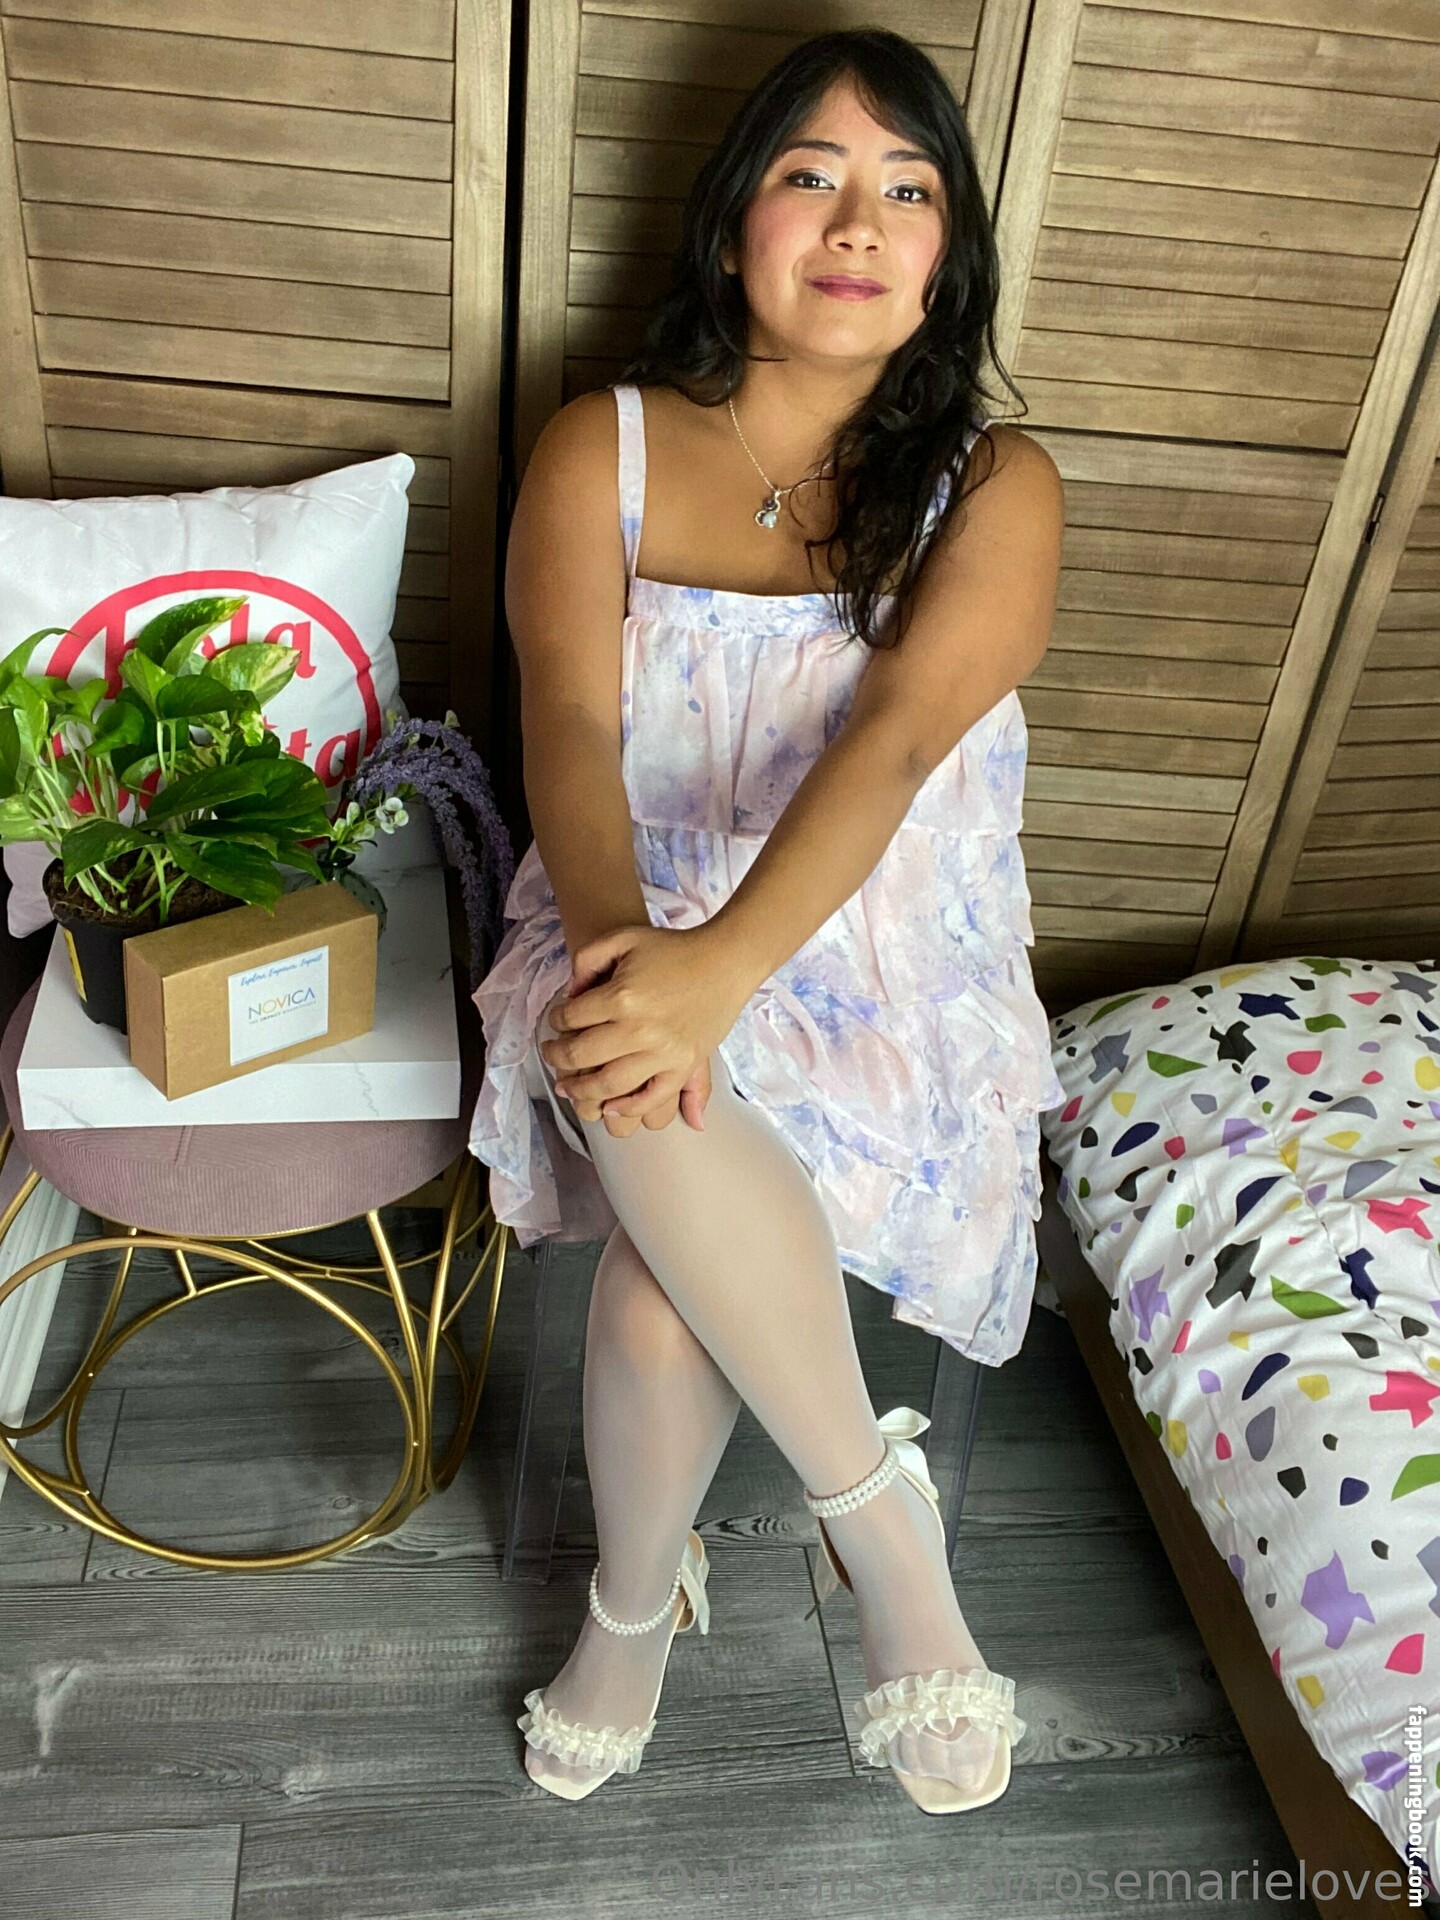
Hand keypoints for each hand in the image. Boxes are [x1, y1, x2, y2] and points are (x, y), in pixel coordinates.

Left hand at [544, 924, 745, 1135]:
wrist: (724, 961)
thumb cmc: (674, 949)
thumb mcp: (624, 937)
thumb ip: (587, 957)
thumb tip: (570, 994)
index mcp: (622, 996)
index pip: (570, 1018)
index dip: (555, 1019)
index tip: (556, 1020)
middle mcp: (639, 1030)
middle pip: (580, 1055)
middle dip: (556, 1055)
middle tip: (550, 1053)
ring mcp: (663, 1053)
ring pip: (608, 1084)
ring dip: (580, 1089)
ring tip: (567, 1086)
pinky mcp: (683, 1066)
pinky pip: (651, 1098)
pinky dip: (627, 1107)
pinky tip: (609, 1106)